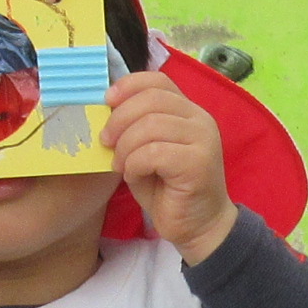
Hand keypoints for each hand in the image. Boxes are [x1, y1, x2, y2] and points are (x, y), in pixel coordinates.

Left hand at [103, 70, 235, 261]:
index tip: (106, 102)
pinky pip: (154, 153)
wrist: (198, 226)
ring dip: (125, 146)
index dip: (128, 86)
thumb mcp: (146, 151)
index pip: (158, 81)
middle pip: (150, 99)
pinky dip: (134, 164)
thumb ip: (135, 128)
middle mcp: (200, 120)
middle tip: (106, 142)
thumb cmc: (168, 190)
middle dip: (119, 119)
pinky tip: (133, 176)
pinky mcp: (199, 163)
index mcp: (188, 112)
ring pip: (150, 125)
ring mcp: (203, 140)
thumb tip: (105, 110)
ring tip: (121, 165)